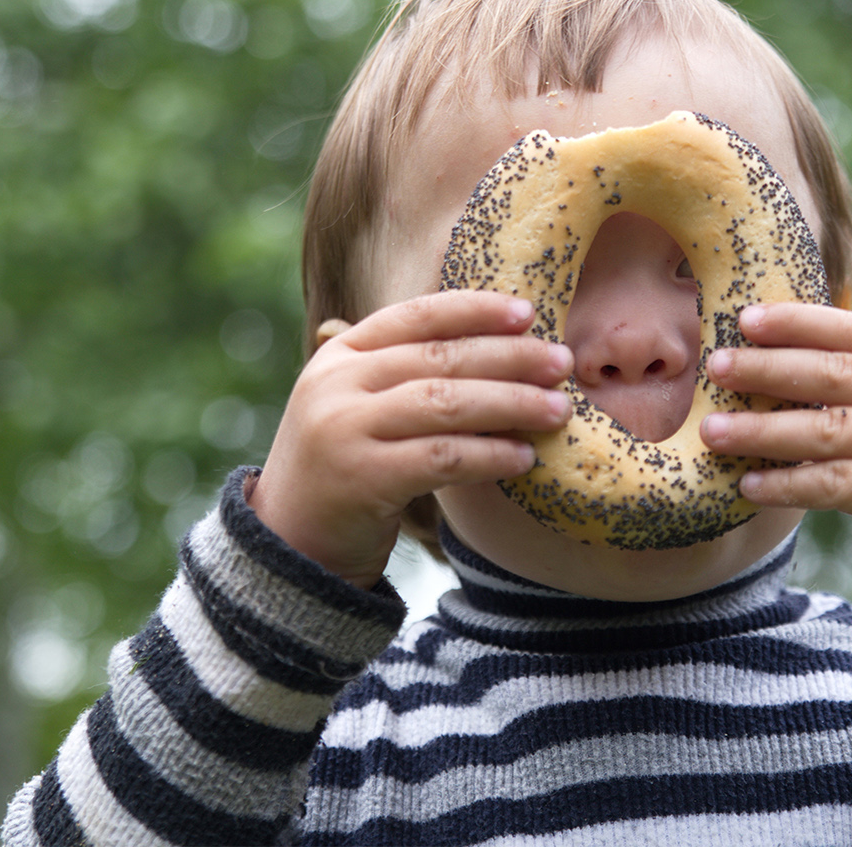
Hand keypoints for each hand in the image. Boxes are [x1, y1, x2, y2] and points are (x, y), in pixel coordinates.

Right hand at [250, 291, 572, 588]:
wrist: (290, 542)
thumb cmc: (348, 466)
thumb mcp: (363, 406)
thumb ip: (410, 374)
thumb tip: (509, 349)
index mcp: (341, 354)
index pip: (417, 316)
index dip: (475, 310)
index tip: (528, 314)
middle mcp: (337, 383)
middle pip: (441, 358)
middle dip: (510, 357)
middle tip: (561, 363)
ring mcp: (345, 429)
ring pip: (446, 403)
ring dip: (511, 403)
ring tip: (557, 409)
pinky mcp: (361, 479)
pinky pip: (442, 459)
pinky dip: (489, 455)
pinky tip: (523, 457)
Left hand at [700, 303, 851, 652]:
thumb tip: (771, 363)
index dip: (800, 322)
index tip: (746, 317)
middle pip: (838, 373)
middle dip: (770, 368)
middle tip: (715, 366)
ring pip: (829, 429)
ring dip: (763, 429)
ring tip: (713, 431)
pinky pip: (835, 484)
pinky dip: (787, 483)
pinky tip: (749, 484)